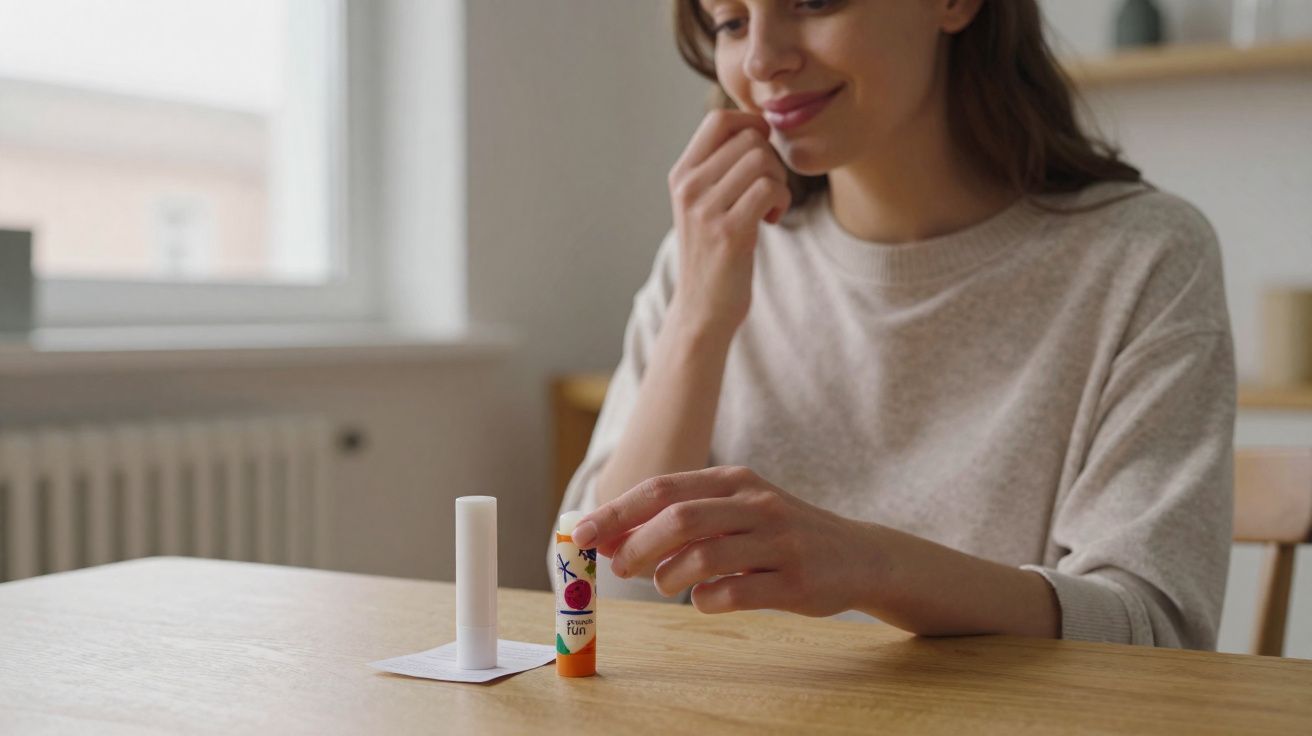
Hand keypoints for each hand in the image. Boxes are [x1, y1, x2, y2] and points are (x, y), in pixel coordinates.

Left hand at [571, 466, 870, 616]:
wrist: (858, 556)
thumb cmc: (779, 535)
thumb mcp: (735, 512)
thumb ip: (680, 520)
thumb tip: (611, 539)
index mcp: (734, 480)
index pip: (662, 488)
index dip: (616, 512)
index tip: (579, 533)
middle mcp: (756, 504)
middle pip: (680, 518)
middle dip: (637, 545)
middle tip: (620, 568)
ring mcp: (779, 542)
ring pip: (704, 557)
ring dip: (669, 577)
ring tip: (665, 584)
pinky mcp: (794, 582)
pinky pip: (734, 594)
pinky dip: (705, 601)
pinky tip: (704, 600)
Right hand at [666, 110, 791, 339]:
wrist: (702, 308)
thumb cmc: (712, 253)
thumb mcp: (702, 204)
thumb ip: (719, 167)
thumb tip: (756, 127)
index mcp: (681, 175)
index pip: (719, 120)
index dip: (751, 124)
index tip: (763, 153)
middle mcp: (688, 187)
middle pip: (749, 138)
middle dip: (771, 160)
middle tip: (768, 190)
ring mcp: (706, 210)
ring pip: (761, 160)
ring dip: (779, 181)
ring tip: (770, 205)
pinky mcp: (729, 232)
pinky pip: (769, 188)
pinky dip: (781, 199)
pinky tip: (772, 219)